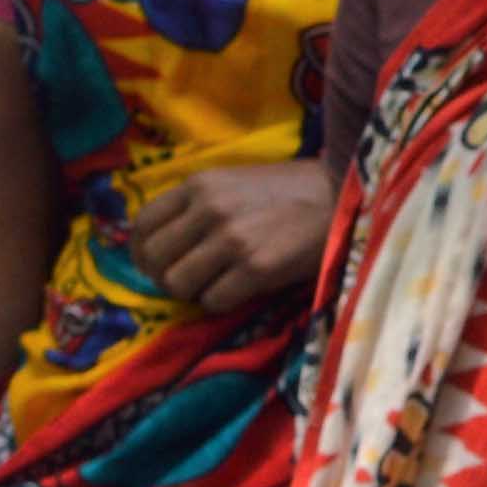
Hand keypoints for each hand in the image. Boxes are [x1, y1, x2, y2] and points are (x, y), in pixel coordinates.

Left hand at [127, 155, 336, 315]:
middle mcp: (208, 209)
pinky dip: (220, 303)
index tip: (156, 264)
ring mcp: (231, 239)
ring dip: (192, 292)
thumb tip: (168, 243)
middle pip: (154, 258)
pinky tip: (239, 292)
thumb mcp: (233, 182)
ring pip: (177, 284)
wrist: (344, 195)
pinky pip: (213, 301)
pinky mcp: (256, 268)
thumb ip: (198, 205)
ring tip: (214, 286)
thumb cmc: (291, 191)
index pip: (142, 224)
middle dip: (164, 277)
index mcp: (199, 185)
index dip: (142, 251)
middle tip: (187, 282)